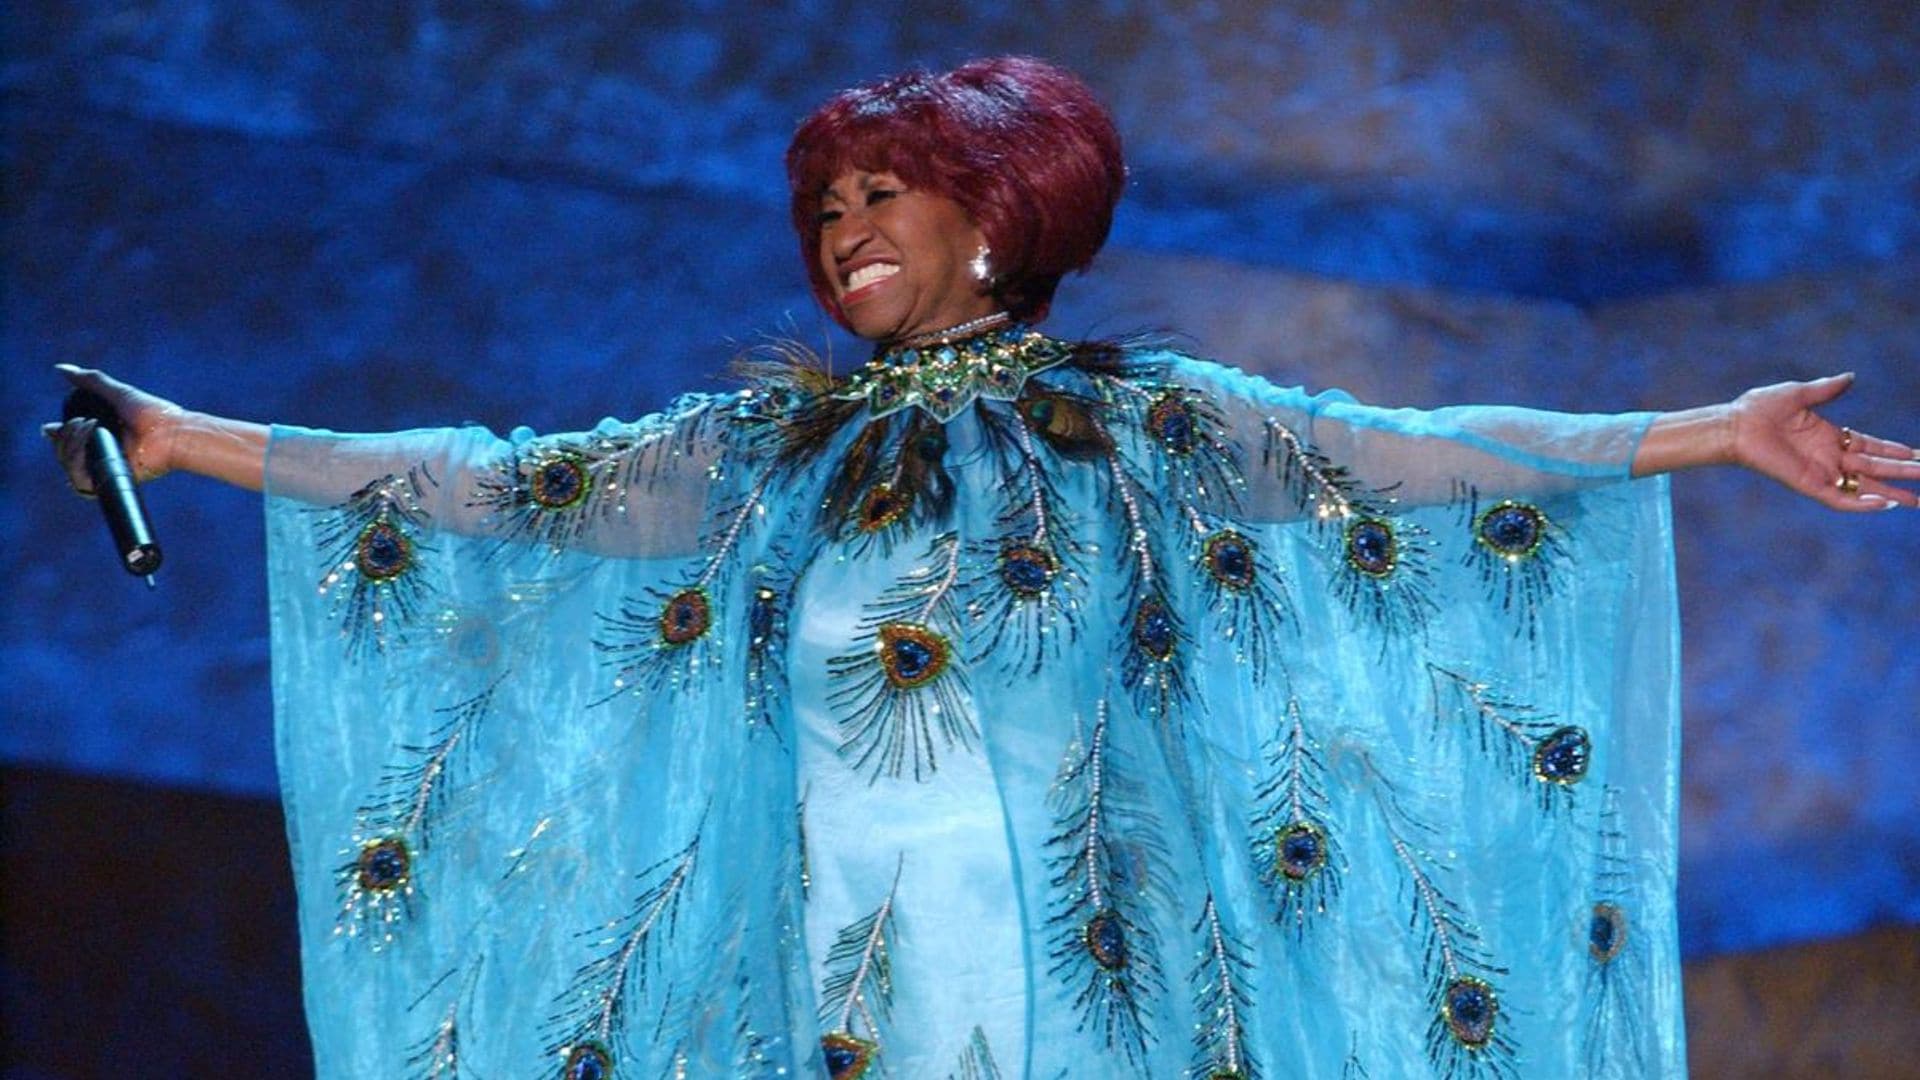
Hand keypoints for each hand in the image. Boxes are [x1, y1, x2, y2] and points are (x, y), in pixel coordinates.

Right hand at [42, 365, 189, 494]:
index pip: (65, 440)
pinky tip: (91, 443)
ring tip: (91, 428)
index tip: (53, 426)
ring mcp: (104, 467)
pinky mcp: (110, 480)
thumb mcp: (118, 393)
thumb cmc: (152, 413)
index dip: (58, 435)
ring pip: (67, 465)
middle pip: (62, 451)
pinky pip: (79, 482)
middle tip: (86, 423)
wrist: (172, 433)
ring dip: (70, 444)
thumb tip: (62, 368)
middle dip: (65, 434)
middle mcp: (100, 453)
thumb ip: (91, 381)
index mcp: (100, 436)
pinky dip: (76, 462)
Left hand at [1730, 373, 1918, 510]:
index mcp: (1829, 436)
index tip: (1916, 453)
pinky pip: (1841, 498)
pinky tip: (1886, 503)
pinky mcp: (1808, 484)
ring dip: (1891, 493)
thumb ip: (1827, 390)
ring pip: (1865, 487)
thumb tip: (1850, 377)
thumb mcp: (1799, 394)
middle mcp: (1828, 456)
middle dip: (1902, 473)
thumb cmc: (1759, 408)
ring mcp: (1820, 472)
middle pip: (1875, 468)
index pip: (1870, 447)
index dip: (1893, 451)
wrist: (1735, 423)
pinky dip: (1863, 503)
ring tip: (1917, 500)